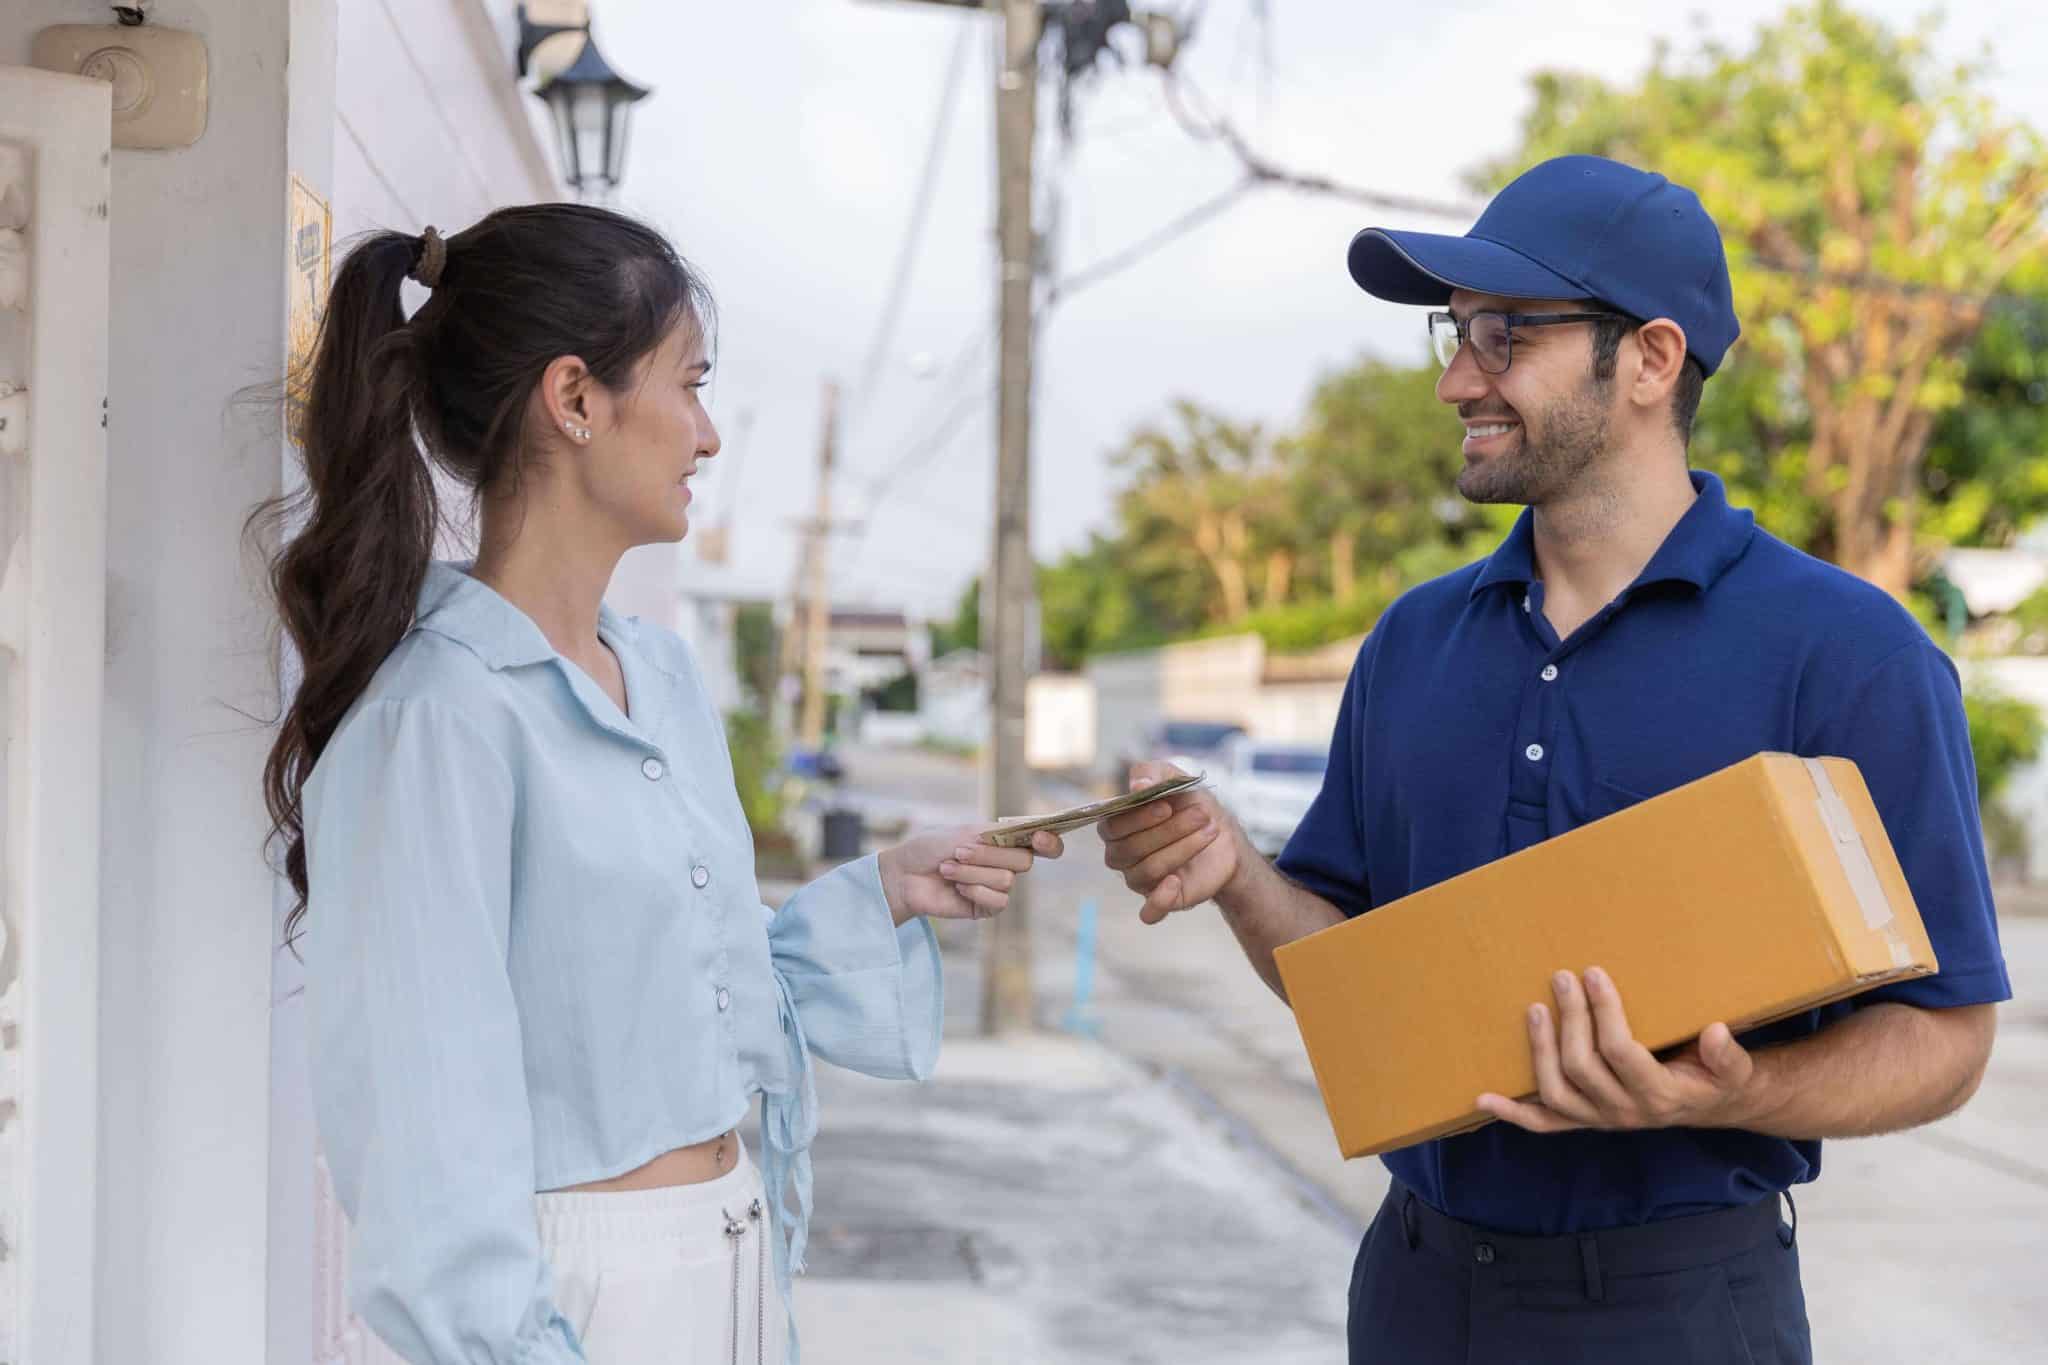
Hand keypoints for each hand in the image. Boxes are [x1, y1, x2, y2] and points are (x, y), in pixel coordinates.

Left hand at [876, 826, 1063, 924]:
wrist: (904, 874)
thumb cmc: (931, 848)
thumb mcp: (964, 833)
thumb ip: (997, 833)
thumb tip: (1028, 830)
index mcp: (1005, 841)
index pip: (1043, 843)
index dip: (1050, 841)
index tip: (1039, 837)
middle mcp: (1006, 864)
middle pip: (1024, 862)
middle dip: (990, 856)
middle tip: (960, 852)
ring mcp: (997, 887)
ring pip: (1007, 881)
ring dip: (972, 872)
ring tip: (947, 869)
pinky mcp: (986, 907)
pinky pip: (997, 901)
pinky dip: (974, 890)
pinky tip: (955, 887)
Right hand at [1099, 762, 1238, 924]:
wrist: (1222, 832)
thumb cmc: (1189, 803)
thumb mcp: (1174, 778)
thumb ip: (1151, 773)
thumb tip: (1137, 786)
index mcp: (1117, 827)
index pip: (1111, 828)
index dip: (1137, 819)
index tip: (1167, 806)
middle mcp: (1122, 856)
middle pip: (1130, 850)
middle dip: (1169, 831)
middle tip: (1201, 815)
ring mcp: (1140, 879)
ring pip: (1148, 871)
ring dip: (1182, 849)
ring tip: (1210, 831)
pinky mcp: (1162, 900)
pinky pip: (1148, 912)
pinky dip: (1159, 901)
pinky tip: (1175, 882)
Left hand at [1476, 967, 1758, 1133]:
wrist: (1709, 1106)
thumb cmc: (1718, 1078)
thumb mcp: (1734, 1068)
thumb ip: (1728, 1055)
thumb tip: (1716, 1032)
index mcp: (1659, 1095)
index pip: (1622, 1051)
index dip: (1605, 1012)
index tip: (1594, 974)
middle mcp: (1624, 1112)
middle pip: (1582, 1066)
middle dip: (1570, 1019)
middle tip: (1562, 978)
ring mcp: (1599, 1119)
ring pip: (1556, 1091)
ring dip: (1540, 1050)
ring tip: (1535, 1009)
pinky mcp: (1582, 1119)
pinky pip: (1543, 1123)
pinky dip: (1513, 1112)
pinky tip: (1483, 1097)